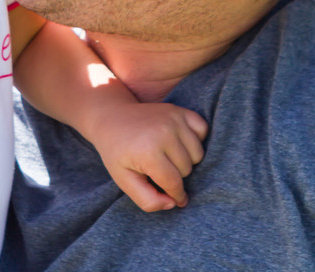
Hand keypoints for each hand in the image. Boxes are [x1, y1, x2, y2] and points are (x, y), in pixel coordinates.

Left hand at [89, 102, 207, 211]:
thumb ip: (147, 200)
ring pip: (198, 154)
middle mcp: (163, 133)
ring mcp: (173, 119)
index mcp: (148, 152)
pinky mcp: (179, 110)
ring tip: (168, 157)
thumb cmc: (118, 153)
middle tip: (159, 169)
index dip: (175, 196)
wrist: (111, 118)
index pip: (174, 184)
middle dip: (176, 175)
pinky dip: (196, 139)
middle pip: (187, 169)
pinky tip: (180, 143)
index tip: (174, 199)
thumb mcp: (124, 180)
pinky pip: (203, 130)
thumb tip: (173, 203)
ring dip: (187, 160)